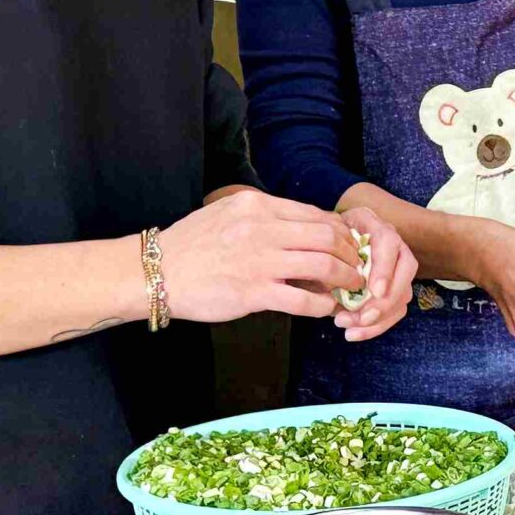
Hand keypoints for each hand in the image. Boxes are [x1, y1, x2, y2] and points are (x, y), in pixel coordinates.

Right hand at [153, 188, 365, 323]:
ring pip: (323, 266)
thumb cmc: (191, 245)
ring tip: (351, 288)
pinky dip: (322, 305)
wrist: (156, 272)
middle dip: (351, 254)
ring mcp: (259, 261)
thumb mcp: (228, 214)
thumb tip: (304, 230)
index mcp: (257, 206)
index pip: (316, 215)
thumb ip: (265, 218)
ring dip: (346, 279)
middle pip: (328, 237)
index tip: (348, 246)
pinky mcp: (253, 293)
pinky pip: (303, 300)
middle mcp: (262, 228)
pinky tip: (326, 309)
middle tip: (358, 268)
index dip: (340, 232)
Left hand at [331, 206, 418, 341]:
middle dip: (386, 300)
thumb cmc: (320, 243)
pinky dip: (376, 326)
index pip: (388, 243)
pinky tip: (354, 332)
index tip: (375, 291)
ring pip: (403, 294)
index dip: (384, 268)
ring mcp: (395, 266)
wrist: (323, 246)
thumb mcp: (319, 245)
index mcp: (371, 225)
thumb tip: (331, 288)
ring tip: (351, 329)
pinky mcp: (393, 288)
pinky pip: (394, 310)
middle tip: (363, 318)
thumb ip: (327, 262)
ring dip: (380, 318)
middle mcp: (391, 243)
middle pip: (406, 270)